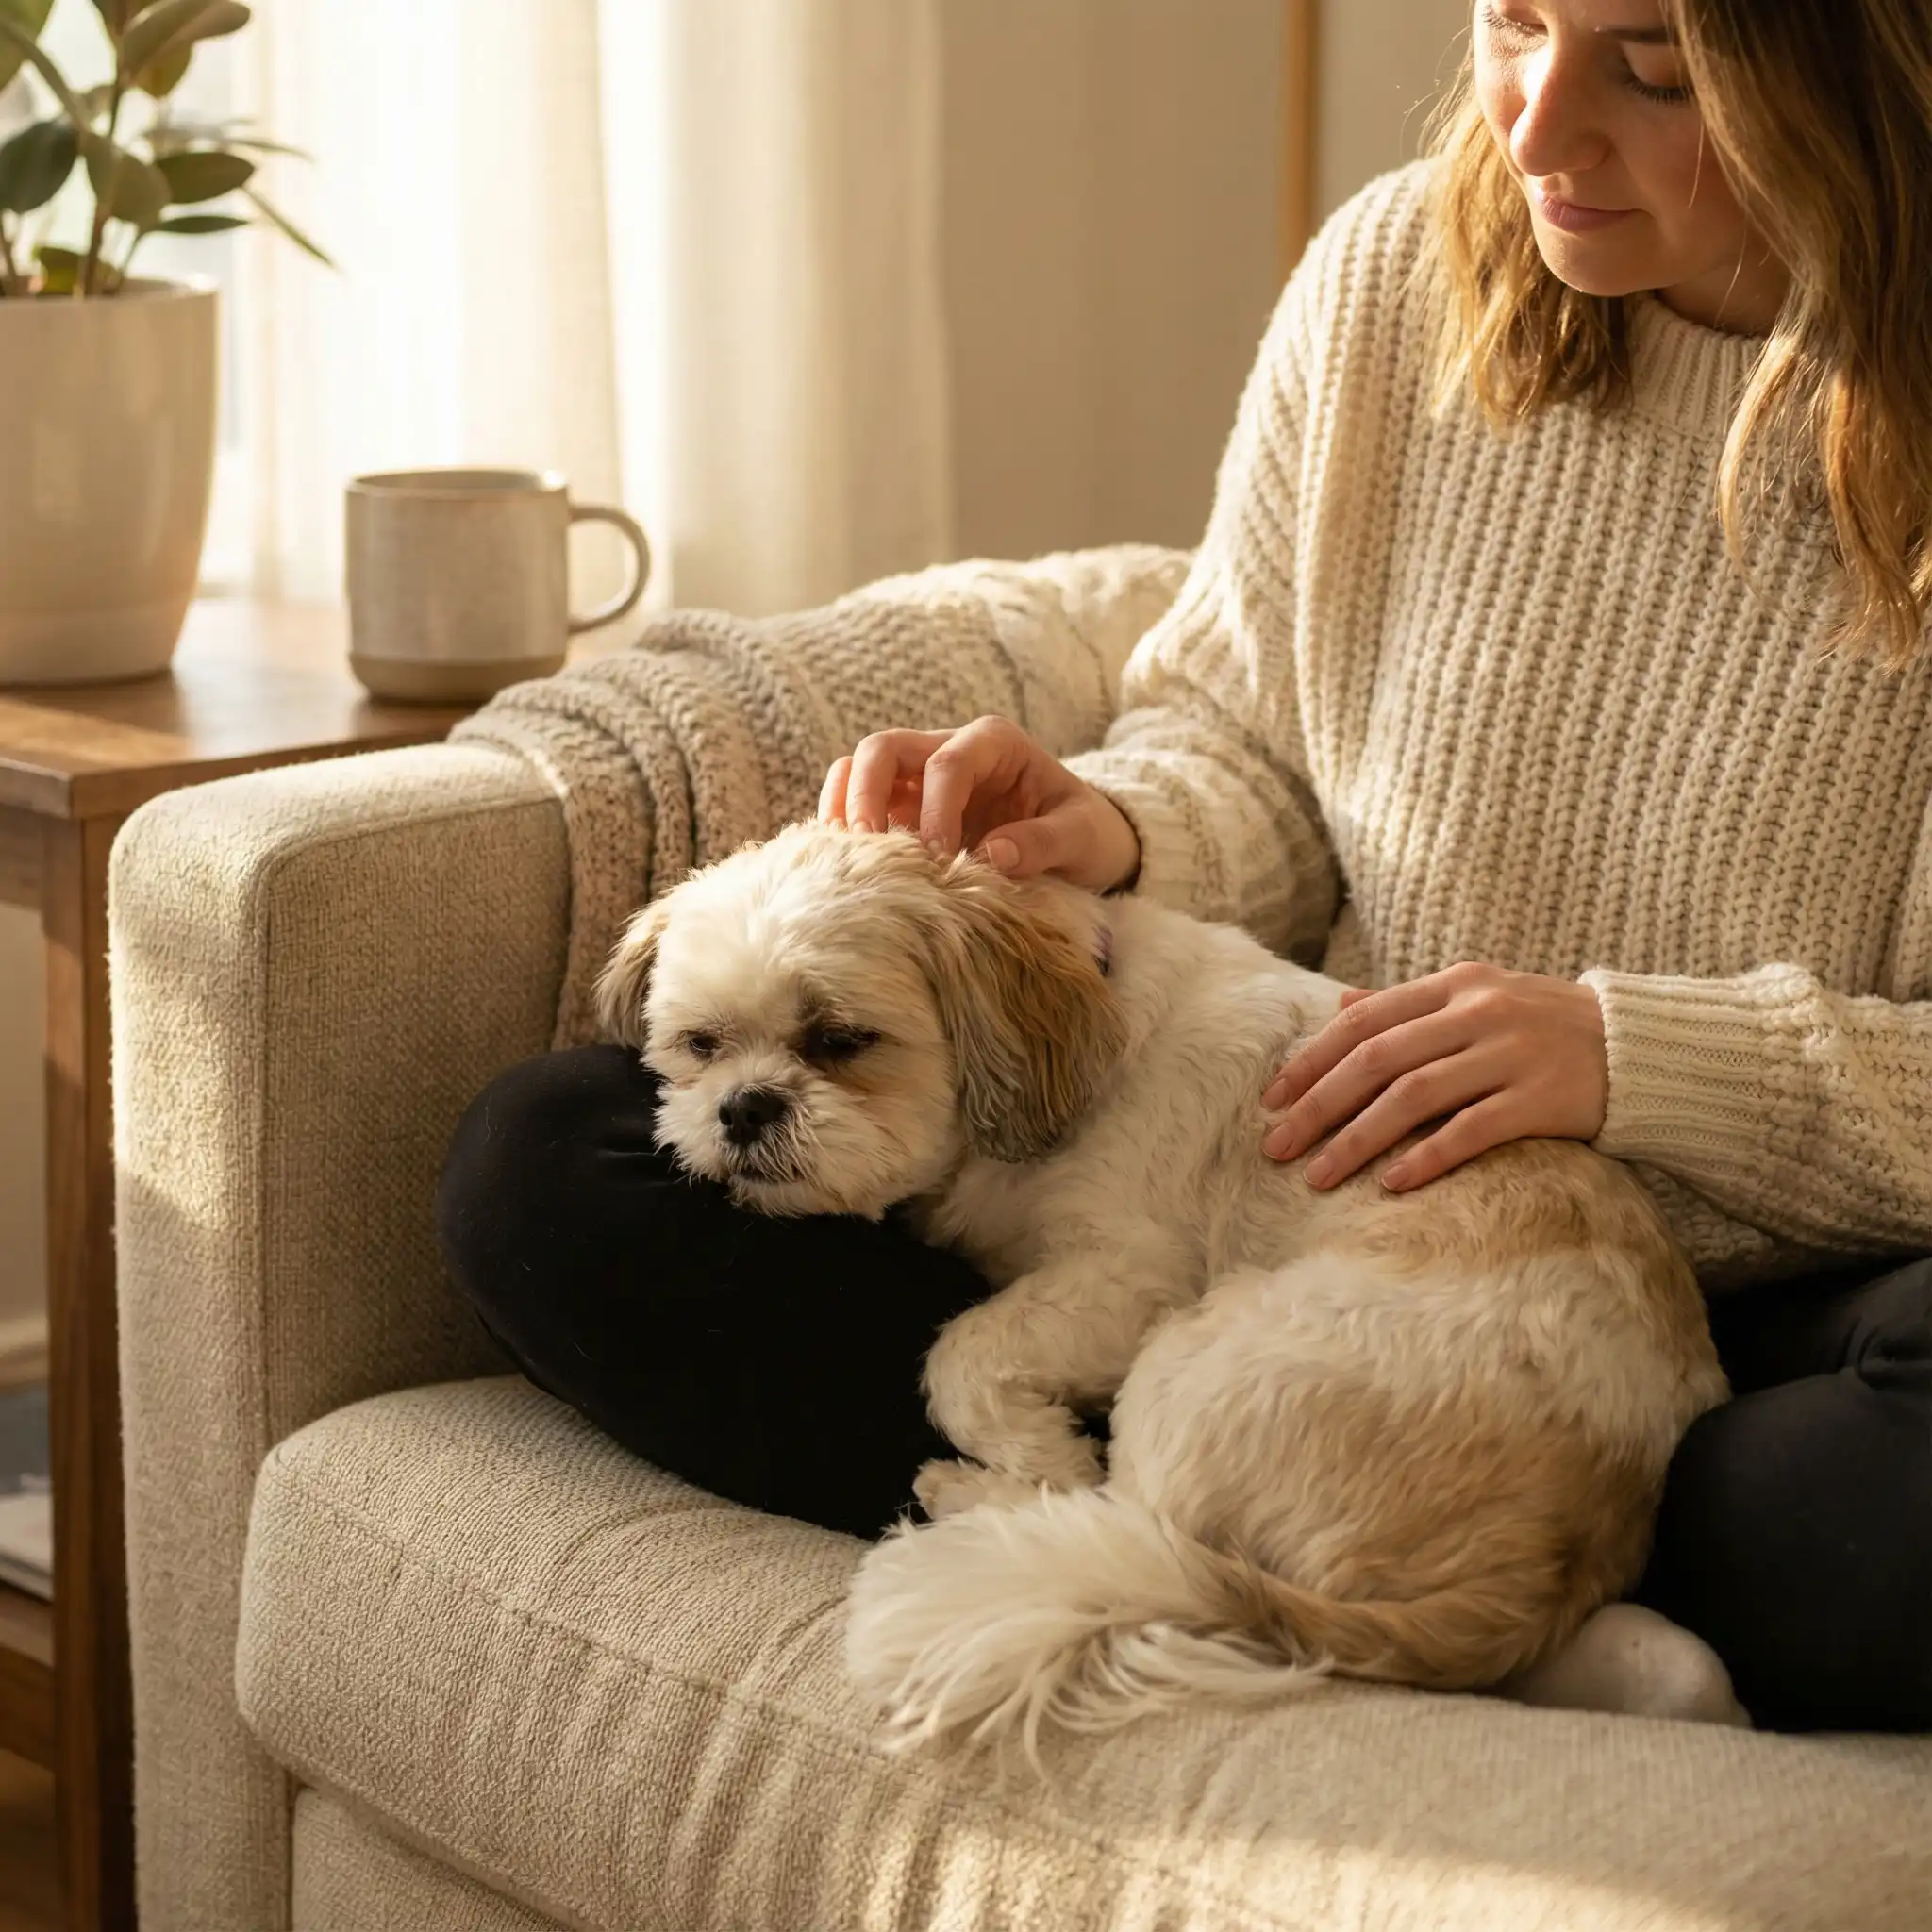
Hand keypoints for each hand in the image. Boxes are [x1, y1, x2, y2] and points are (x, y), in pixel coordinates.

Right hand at [818, 714, 1140, 891]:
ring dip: (844, 808)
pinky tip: (847, 865)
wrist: (1081, 845)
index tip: (939, 860)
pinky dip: (844, 828)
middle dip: (866, 795)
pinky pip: (857, 806)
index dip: (935, 812)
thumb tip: (991, 854)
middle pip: (882, 750)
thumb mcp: (1083, 837)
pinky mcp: (904, 811)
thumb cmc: (1085, 833)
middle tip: (868, 848)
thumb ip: (1045, 842)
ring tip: (844, 857)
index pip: (947, 765)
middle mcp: (948, 750)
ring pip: (857, 771)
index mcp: (994, 744)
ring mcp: (919, 780)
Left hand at [1260, 962, 1608, 1191]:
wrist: (1643, 1046)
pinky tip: (1392, 1184)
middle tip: (1276, 1147)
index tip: (1272, 1099)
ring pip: (1412, 1097)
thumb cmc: (1549, 1025)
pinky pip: (1471, 1130)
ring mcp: (1511, 1054)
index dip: (1312, 1060)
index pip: (1363, 1021)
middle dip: (1318, 1106)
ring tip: (1319, 1176)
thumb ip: (1410, 1005)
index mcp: (1456, 986)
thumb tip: (1340, 1004)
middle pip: (1376, 1060)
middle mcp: (1478, 1013)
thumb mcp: (1481, 997)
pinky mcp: (1542, 1099)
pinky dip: (1426, 1156)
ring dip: (1357, 1140)